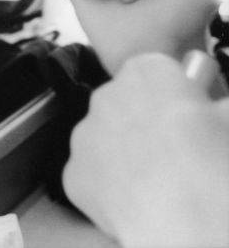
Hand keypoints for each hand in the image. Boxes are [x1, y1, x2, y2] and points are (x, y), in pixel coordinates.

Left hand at [63, 53, 228, 246]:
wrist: (187, 214)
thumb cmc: (215, 155)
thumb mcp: (228, 117)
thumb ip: (215, 106)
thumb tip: (212, 111)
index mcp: (145, 71)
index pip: (155, 72)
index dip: (175, 96)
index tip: (191, 116)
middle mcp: (105, 96)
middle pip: (124, 105)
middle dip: (145, 123)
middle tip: (177, 153)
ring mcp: (83, 135)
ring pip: (104, 140)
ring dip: (124, 155)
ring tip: (159, 183)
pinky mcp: (73, 173)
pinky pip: (92, 176)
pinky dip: (109, 189)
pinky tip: (137, 203)